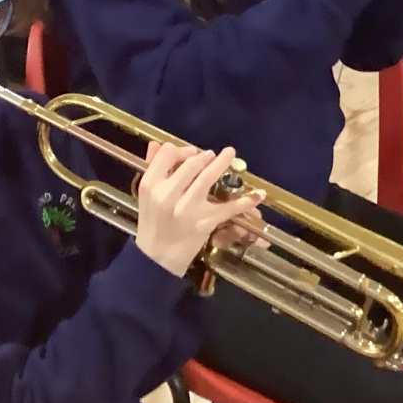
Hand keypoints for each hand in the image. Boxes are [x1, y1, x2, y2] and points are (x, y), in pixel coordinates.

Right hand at [133, 142, 262, 277]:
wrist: (157, 258)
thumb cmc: (152, 224)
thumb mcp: (145, 196)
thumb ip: (151, 168)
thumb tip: (157, 144)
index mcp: (150, 185)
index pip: (167, 154)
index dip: (181, 150)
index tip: (190, 153)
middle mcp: (167, 194)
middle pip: (190, 164)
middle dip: (204, 157)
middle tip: (211, 155)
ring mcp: (187, 208)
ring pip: (208, 178)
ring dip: (222, 164)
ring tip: (230, 155)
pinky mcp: (203, 222)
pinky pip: (227, 208)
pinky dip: (245, 201)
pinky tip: (258, 195)